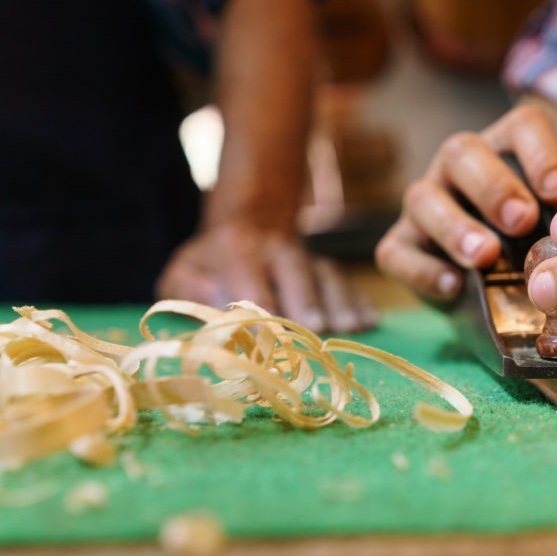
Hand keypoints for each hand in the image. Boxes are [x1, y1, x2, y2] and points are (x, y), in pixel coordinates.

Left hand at [156, 223, 376, 333]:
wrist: (249, 224)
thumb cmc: (212, 264)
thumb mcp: (185, 271)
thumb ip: (191, 290)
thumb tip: (212, 312)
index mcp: (237, 249)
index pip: (250, 278)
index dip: (261, 304)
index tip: (270, 331)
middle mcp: (277, 249)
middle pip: (295, 273)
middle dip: (308, 300)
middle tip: (319, 328)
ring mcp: (307, 257)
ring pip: (326, 275)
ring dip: (340, 301)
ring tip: (353, 327)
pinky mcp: (327, 267)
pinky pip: (346, 281)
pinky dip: (359, 300)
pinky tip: (370, 321)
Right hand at [375, 104, 556, 301]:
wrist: (494, 287)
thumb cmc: (535, 239)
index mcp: (505, 149)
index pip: (522, 126)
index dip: (542, 153)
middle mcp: (458, 167)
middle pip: (461, 151)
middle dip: (492, 185)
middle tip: (521, 221)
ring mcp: (425, 203)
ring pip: (422, 197)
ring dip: (454, 226)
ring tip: (485, 256)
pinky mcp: (400, 245)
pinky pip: (396, 251)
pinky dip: (423, 269)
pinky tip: (454, 286)